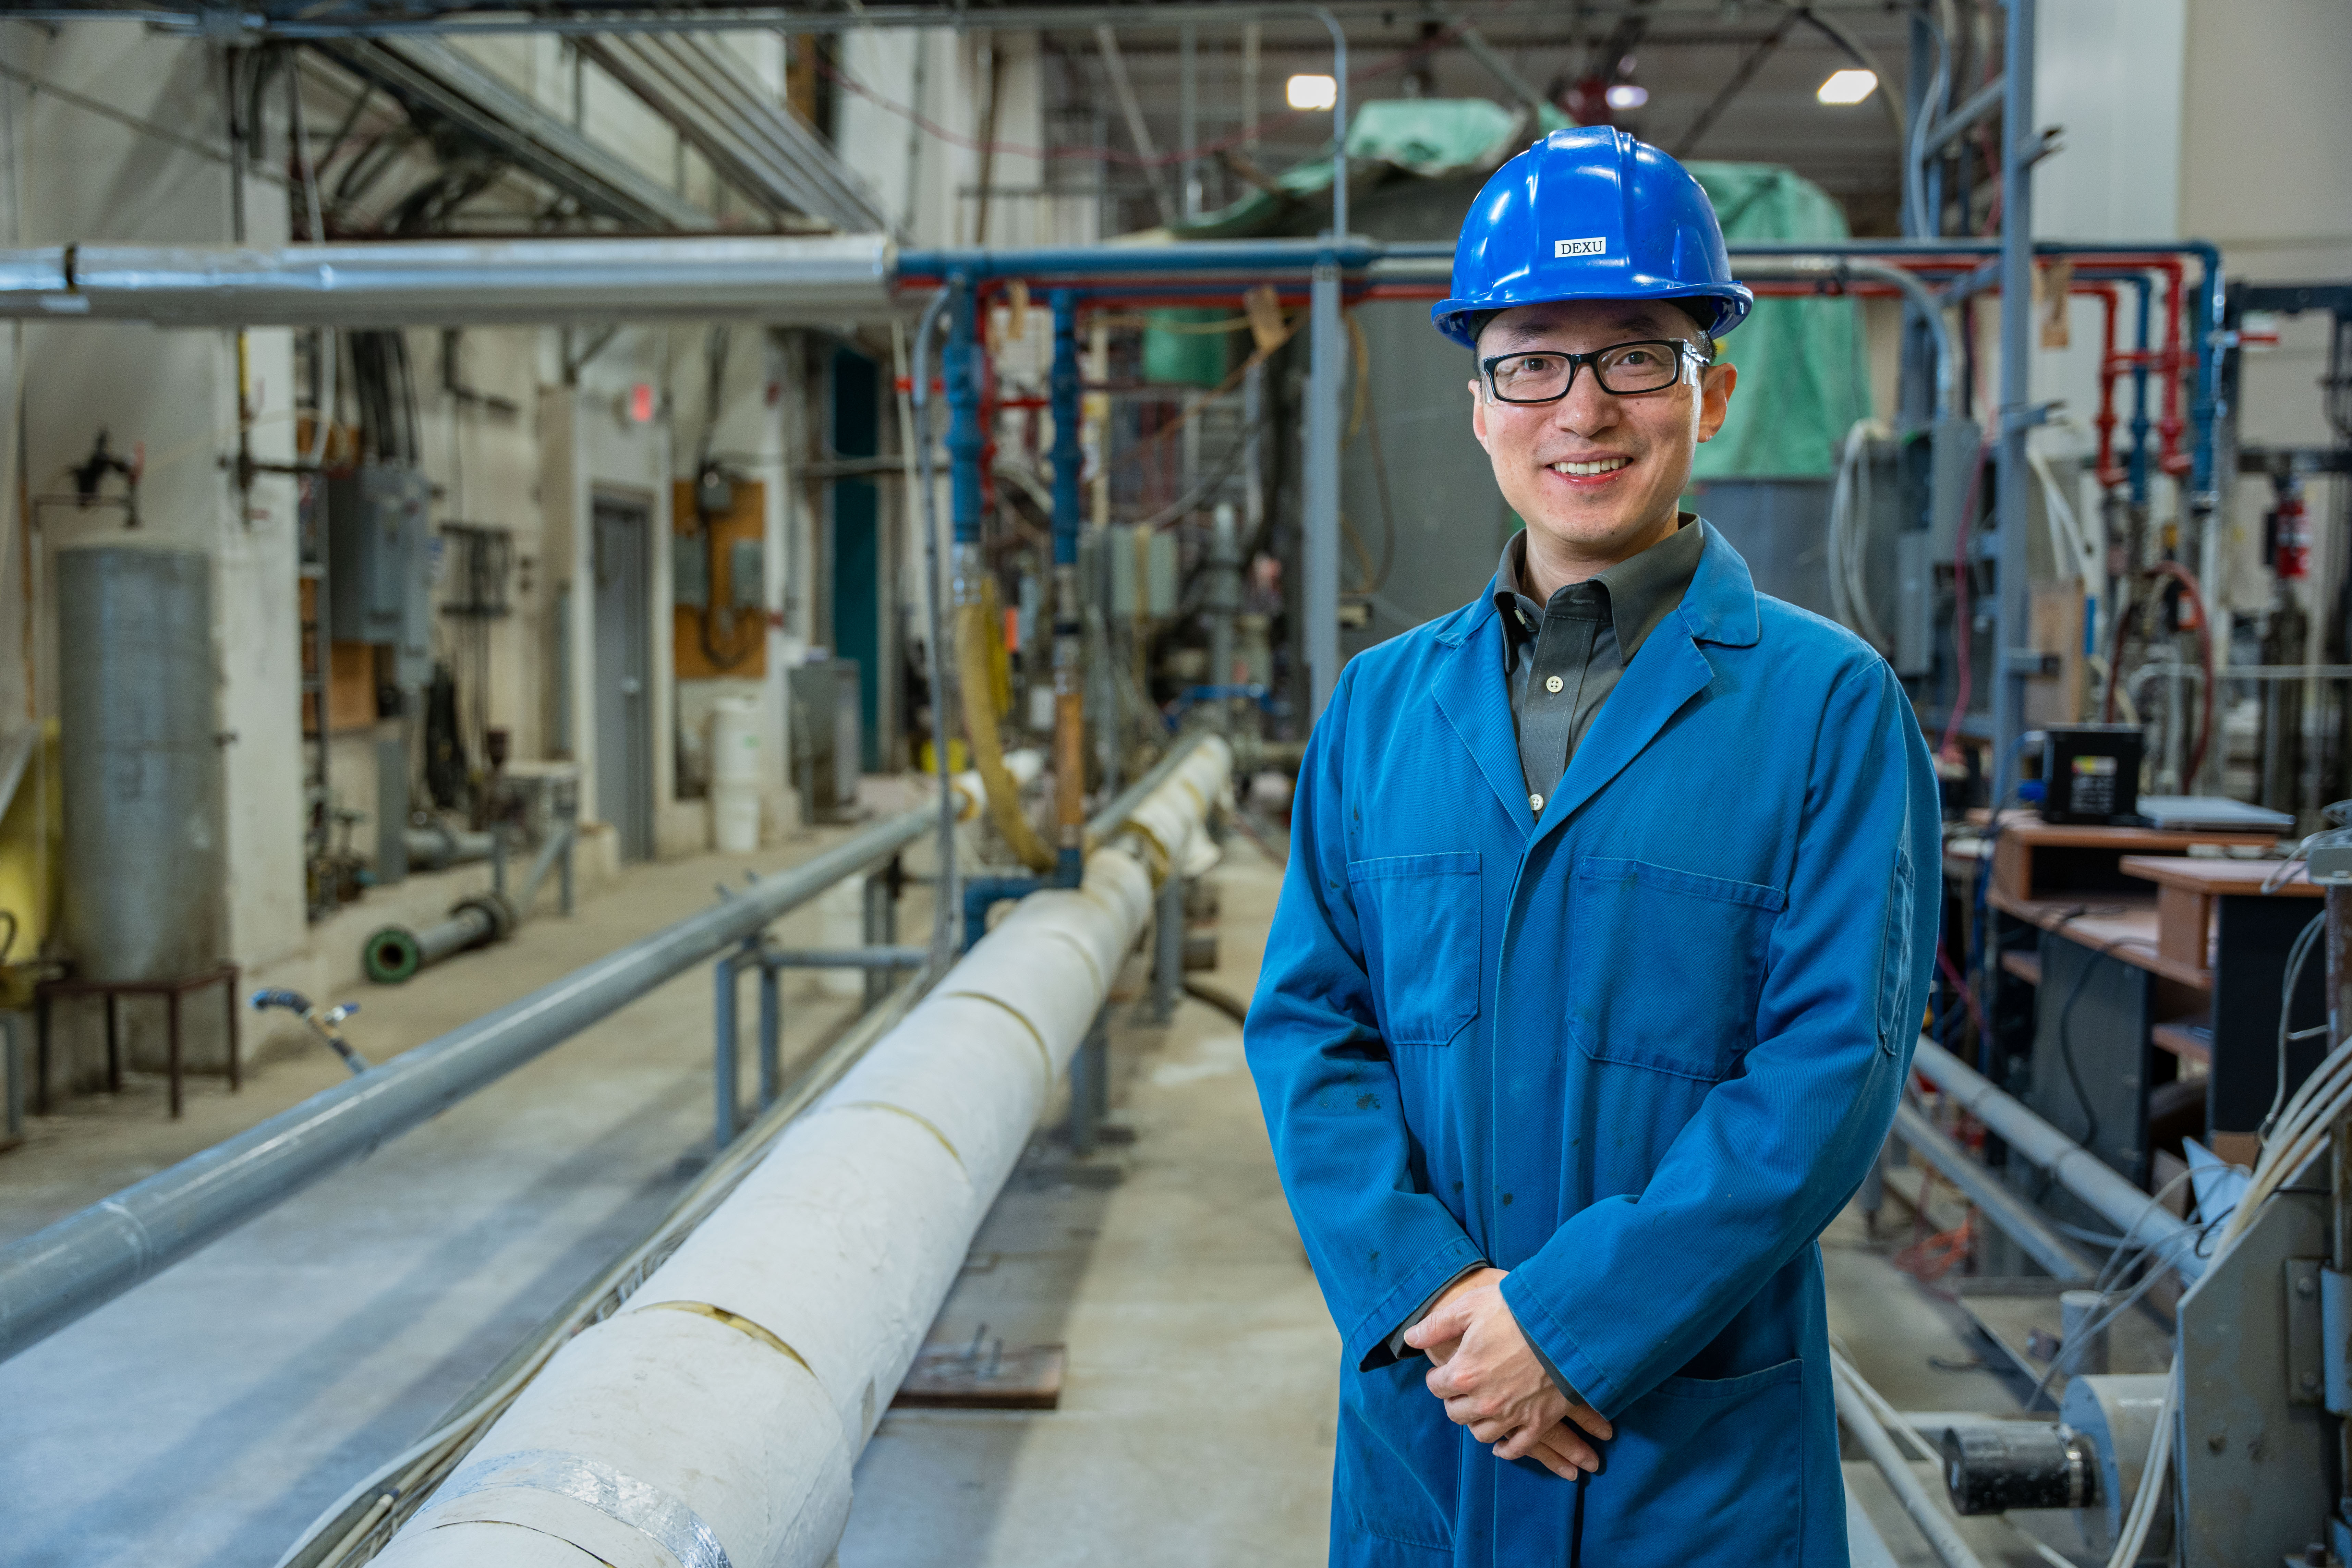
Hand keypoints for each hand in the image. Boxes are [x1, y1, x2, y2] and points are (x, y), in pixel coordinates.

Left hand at [1403, 1268, 1612, 1475]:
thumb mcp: (1471, 1306)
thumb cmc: (1518, 1311)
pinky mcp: (1539, 1422)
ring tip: (1479, 1410)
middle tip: (1461, 1389)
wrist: (1568, 1325)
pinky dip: (1506, 1449)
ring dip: (1476, 1423)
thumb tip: (1410, 1338)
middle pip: (1456, 1413)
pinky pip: (1516, 1448)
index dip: (1438, 1377)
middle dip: (1454, 1400)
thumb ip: (1437, 1325)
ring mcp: (1512, 1415)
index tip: (1445, 1370)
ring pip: (1482, 1433)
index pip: (1436, 1387)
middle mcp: (1484, 1401)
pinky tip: (1500, 1444)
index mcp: (1464, 1373)